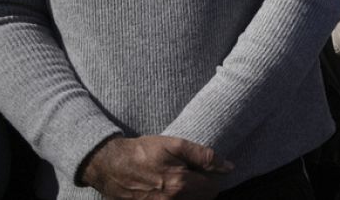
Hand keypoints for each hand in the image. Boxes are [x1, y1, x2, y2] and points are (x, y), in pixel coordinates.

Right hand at [81, 135, 231, 198]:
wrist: (110, 165)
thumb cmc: (143, 151)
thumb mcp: (175, 145)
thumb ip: (204, 156)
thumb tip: (229, 167)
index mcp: (180, 184)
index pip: (212, 189)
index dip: (211, 177)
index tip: (202, 169)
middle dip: (202, 188)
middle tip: (192, 174)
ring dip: (191, 195)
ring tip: (180, 181)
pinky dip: (178, 199)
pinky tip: (170, 190)